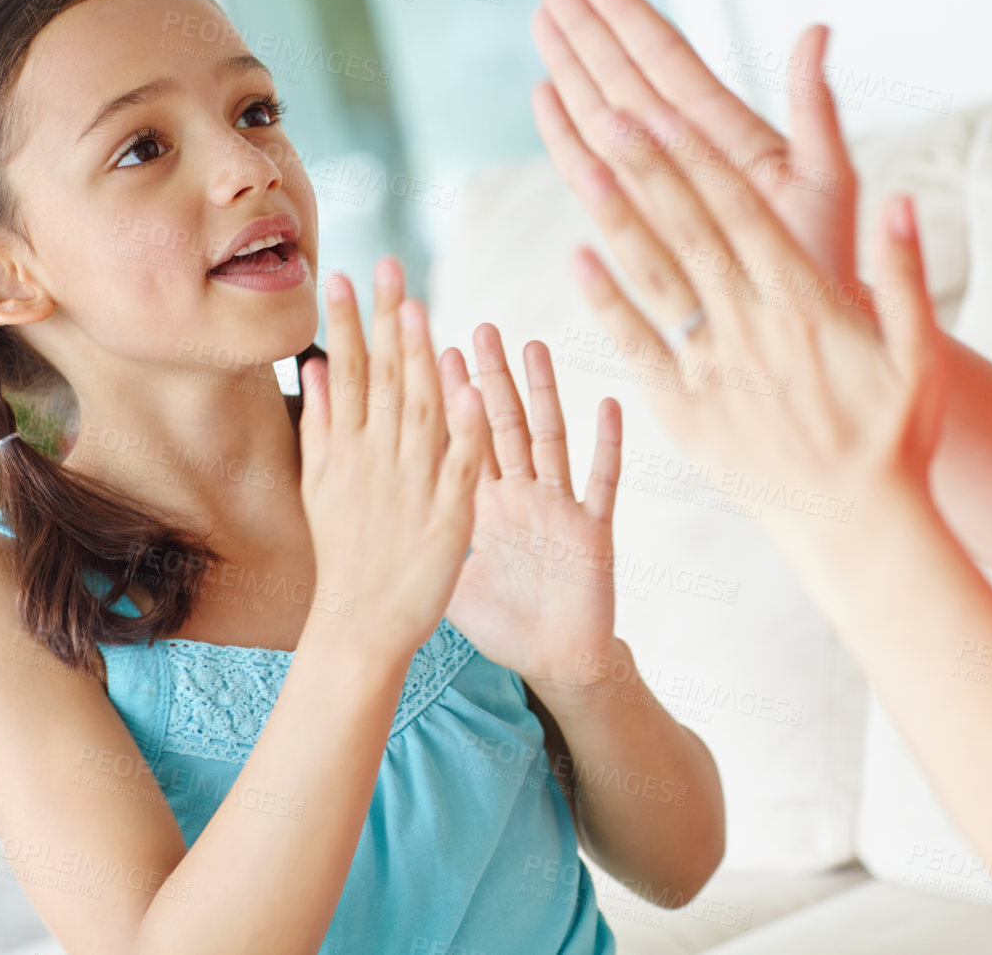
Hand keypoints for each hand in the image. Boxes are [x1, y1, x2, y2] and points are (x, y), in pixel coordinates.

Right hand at [298, 258, 488, 659]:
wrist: (361, 623)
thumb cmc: (346, 553)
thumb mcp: (321, 484)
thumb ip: (322, 424)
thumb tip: (315, 367)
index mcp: (349, 450)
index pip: (350, 373)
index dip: (348, 323)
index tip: (346, 274)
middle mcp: (378, 460)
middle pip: (385, 379)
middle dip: (386, 321)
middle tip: (390, 267)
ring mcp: (415, 484)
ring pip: (420, 410)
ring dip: (420, 359)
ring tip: (420, 309)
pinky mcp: (451, 514)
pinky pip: (463, 463)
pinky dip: (466, 427)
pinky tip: (470, 388)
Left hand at [437, 324, 622, 690]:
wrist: (557, 662)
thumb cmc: (509, 625)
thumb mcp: (457, 577)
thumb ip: (429, 538)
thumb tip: (381, 511)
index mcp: (487, 505)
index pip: (463, 441)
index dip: (448, 398)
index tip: (429, 350)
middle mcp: (523, 496)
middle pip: (503, 424)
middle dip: (492, 378)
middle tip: (478, 329)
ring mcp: (559, 507)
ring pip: (550, 438)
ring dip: (544, 394)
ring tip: (533, 348)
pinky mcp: (591, 529)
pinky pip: (601, 481)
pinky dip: (608, 445)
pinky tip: (609, 406)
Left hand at [530, 27, 945, 564]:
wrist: (857, 529)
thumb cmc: (895, 439)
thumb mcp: (919, 353)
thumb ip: (907, 273)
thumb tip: (904, 199)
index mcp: (804, 301)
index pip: (743, 210)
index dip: (699, 157)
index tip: (665, 109)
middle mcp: (751, 324)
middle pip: (690, 229)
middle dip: (647, 166)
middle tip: (607, 110)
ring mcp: (713, 367)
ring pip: (656, 278)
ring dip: (616, 220)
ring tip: (581, 165)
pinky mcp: (685, 410)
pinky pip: (640, 348)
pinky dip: (609, 304)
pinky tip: (578, 261)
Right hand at [534, 0, 859, 283]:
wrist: (806, 336)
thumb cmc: (827, 263)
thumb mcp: (827, 178)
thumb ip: (814, 107)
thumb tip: (817, 29)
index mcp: (728, 133)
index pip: (667, 58)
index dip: (627, 13)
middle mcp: (686, 154)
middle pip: (626, 77)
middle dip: (586, 28)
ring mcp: (659, 188)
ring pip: (602, 117)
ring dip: (570, 69)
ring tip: (540, 23)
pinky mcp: (636, 230)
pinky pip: (592, 178)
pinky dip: (566, 138)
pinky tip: (545, 100)